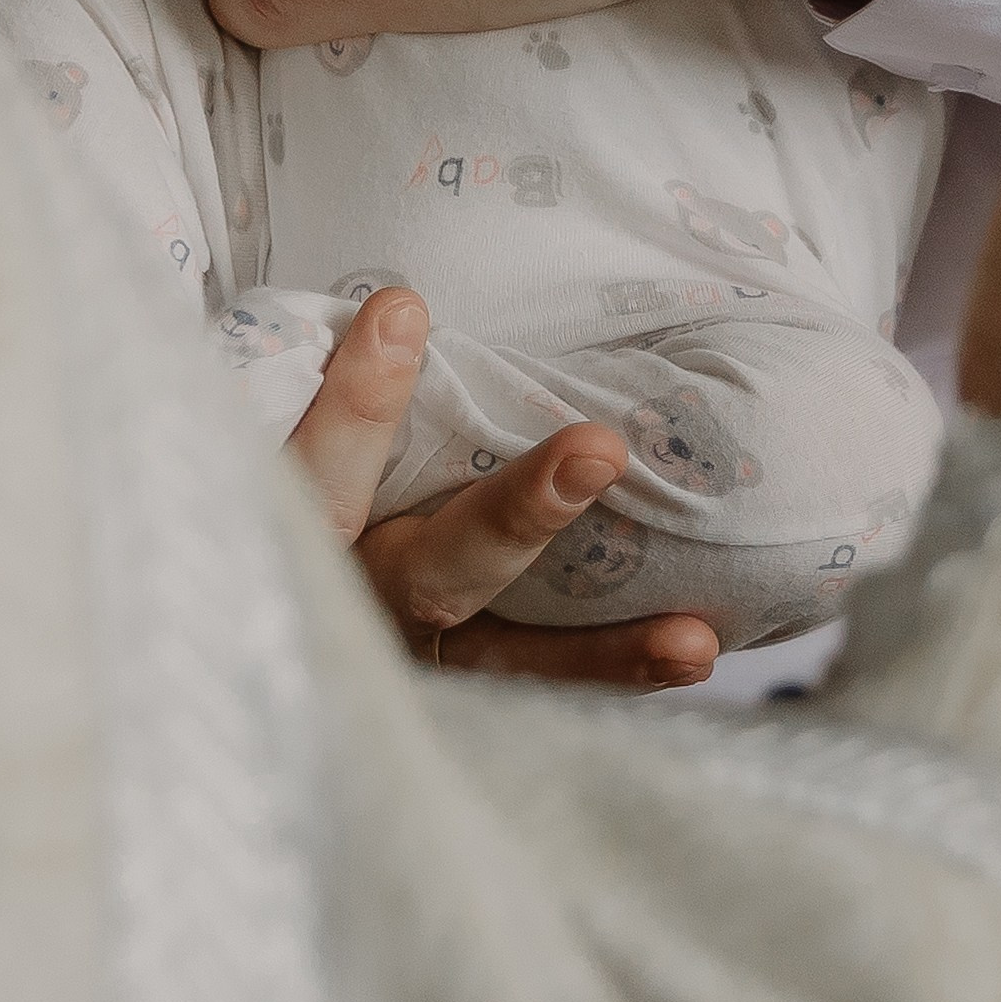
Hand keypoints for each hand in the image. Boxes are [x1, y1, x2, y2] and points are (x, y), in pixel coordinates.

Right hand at [287, 286, 719, 687]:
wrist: (308, 607)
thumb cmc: (337, 474)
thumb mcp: (311, 441)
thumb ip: (355, 397)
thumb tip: (407, 304)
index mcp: (309, 526)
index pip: (322, 468)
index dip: (358, 402)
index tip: (404, 311)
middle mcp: (360, 604)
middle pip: (434, 572)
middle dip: (517, 516)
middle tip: (601, 449)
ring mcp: (415, 660)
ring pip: (505, 661)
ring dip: (597, 648)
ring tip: (690, 639)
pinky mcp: (462, 697)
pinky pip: (543, 692)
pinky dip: (613, 674)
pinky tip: (693, 652)